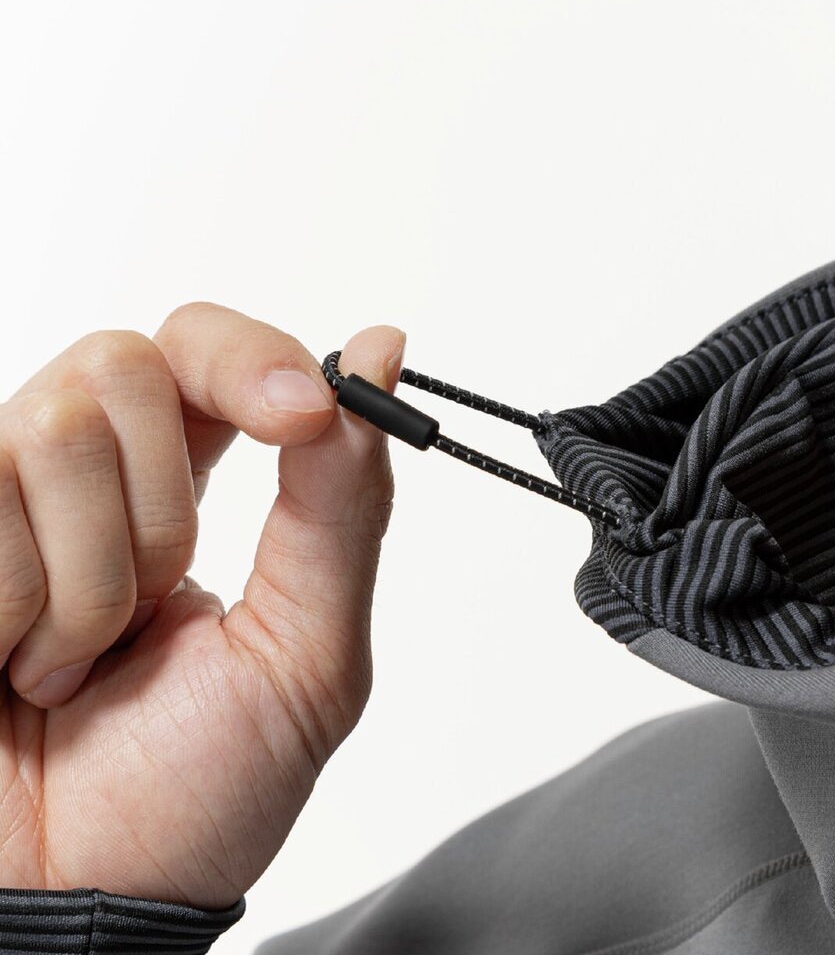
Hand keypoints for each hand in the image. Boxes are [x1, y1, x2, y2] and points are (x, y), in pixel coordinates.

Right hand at [0, 302, 404, 908]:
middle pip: (128, 363)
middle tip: (160, 604)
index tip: (306, 412)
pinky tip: (16, 665)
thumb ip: (343, 503)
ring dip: (95, 576)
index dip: (256, 361)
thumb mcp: (308, 648)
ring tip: (79, 663)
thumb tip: (385, 352)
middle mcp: (87, 468)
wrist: (78, 898)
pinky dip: (24, 605)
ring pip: (57, 429)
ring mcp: (0, 495)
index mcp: (187, 480)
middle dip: (165, 504)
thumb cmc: (198, 786)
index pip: (210, 348)